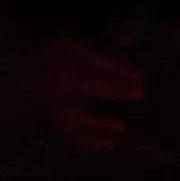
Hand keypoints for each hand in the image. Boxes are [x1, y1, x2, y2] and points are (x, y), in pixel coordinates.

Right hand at [44, 36, 143, 151]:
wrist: (39, 61)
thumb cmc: (72, 50)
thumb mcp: (89, 37)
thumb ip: (112, 40)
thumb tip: (134, 40)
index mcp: (67, 52)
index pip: (95, 60)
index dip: (118, 68)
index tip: (141, 76)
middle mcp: (57, 75)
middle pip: (87, 83)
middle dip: (114, 89)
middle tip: (140, 93)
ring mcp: (54, 98)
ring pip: (74, 114)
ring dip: (99, 121)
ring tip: (122, 125)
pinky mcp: (56, 116)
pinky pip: (71, 132)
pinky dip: (90, 141)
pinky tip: (112, 143)